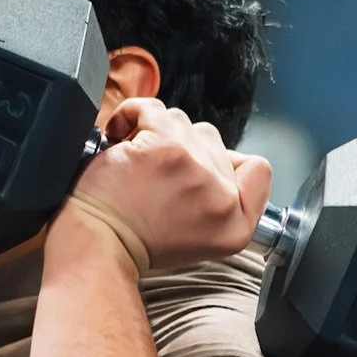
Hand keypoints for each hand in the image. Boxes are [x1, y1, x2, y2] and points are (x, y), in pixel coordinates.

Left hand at [56, 98, 270, 273]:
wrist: (98, 247)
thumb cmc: (135, 242)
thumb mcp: (202, 237)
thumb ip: (222, 199)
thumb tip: (219, 158)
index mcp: (236, 224)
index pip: (258, 169)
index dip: (227, 161)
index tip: (197, 170)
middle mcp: (223, 197)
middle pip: (214, 141)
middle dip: (181, 150)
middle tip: (155, 176)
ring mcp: (196, 169)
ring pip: (183, 124)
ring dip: (156, 134)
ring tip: (137, 162)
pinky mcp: (165, 147)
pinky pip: (152, 109)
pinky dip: (131, 116)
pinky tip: (119, 139)